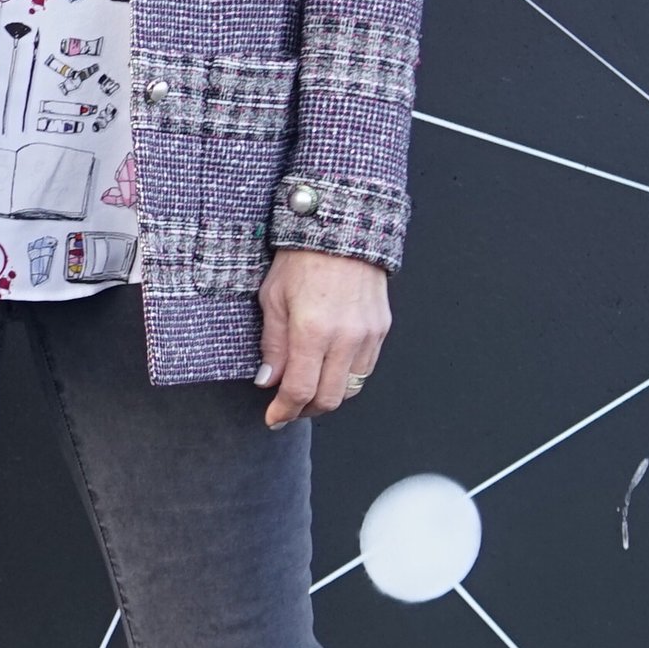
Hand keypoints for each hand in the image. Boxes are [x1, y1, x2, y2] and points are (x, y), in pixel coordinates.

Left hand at [255, 247, 388, 426]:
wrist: (341, 229)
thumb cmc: (300, 259)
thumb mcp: (272, 299)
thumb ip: (272, 345)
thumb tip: (267, 381)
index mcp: (312, 330)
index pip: (300, 390)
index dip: (284, 411)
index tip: (273, 418)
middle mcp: (345, 337)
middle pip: (329, 399)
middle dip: (305, 410)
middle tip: (287, 409)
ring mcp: (368, 335)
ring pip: (350, 388)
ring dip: (327, 396)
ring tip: (307, 390)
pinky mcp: (381, 329)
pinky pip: (365, 368)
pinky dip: (345, 378)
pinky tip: (328, 369)